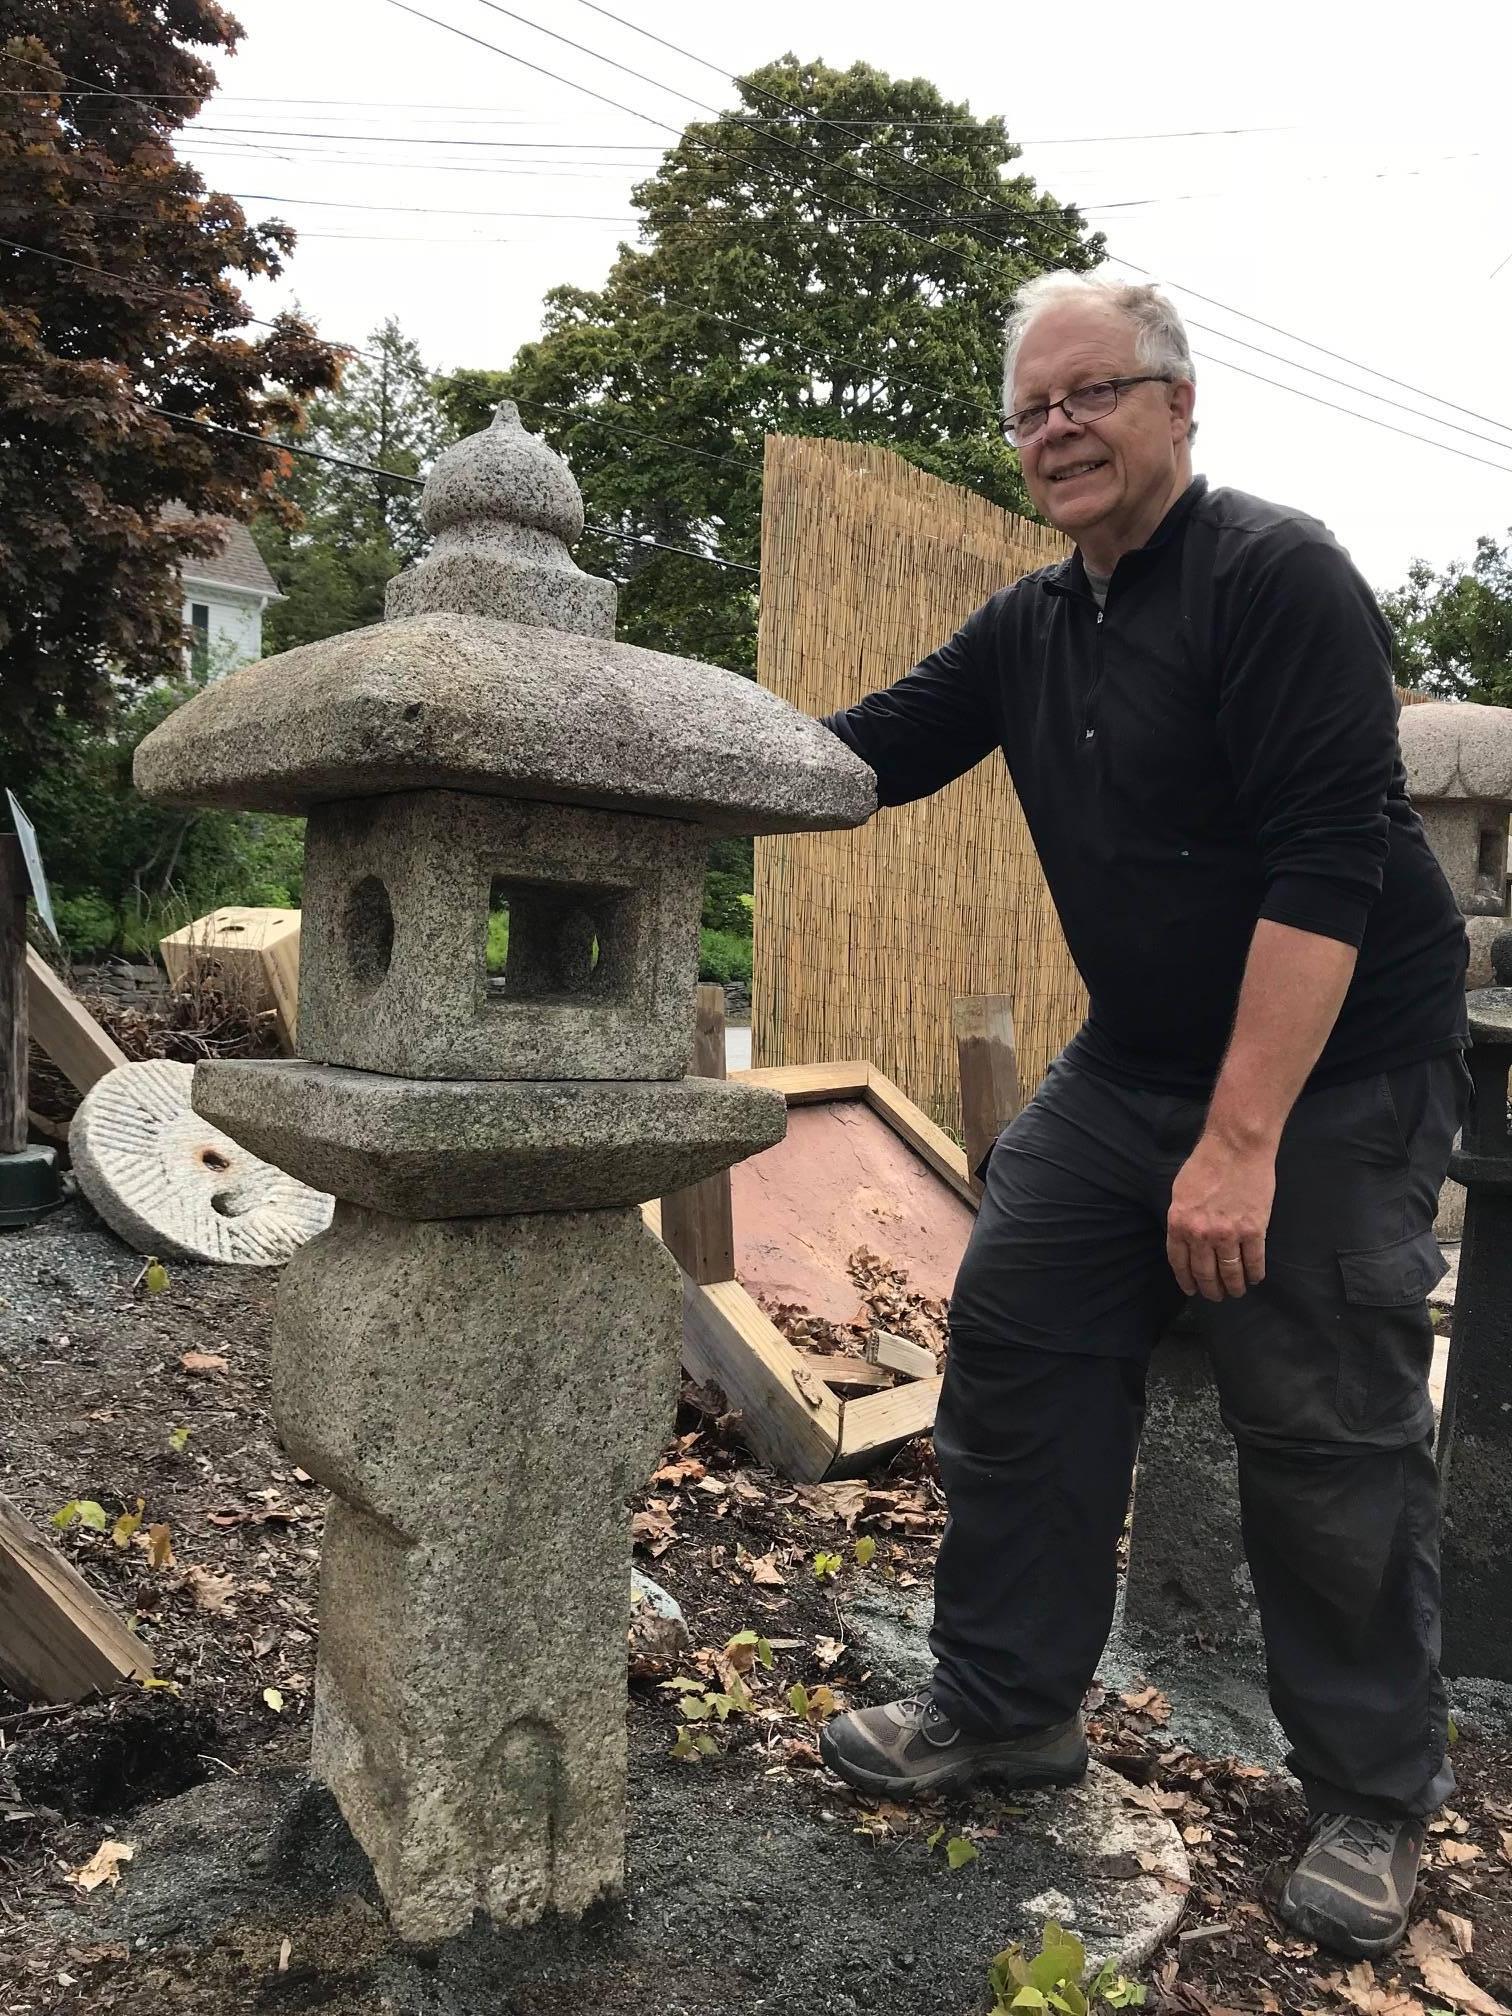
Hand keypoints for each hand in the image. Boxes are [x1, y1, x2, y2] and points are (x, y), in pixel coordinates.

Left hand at [1166, 1133, 1274, 1300]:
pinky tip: (1255, 1278)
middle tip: (1216, 1296)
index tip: (1192, 1290)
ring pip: (1230, 1272)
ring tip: (1236, 1291)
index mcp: (1179, 1223)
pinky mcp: (1254, 1230)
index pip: (1179, 1262)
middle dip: (1211, 1289)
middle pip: (1205, 1273)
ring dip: (1234, 1286)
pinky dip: (1255, 1274)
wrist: (1236, 1147)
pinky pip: (1254, 1261)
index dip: (1186, 1280)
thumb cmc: (1206, 1163)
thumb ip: (1182, 1218)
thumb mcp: (1181, 1192)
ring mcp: (1228, 1234)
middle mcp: (1200, 1234)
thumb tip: (1186, 1239)